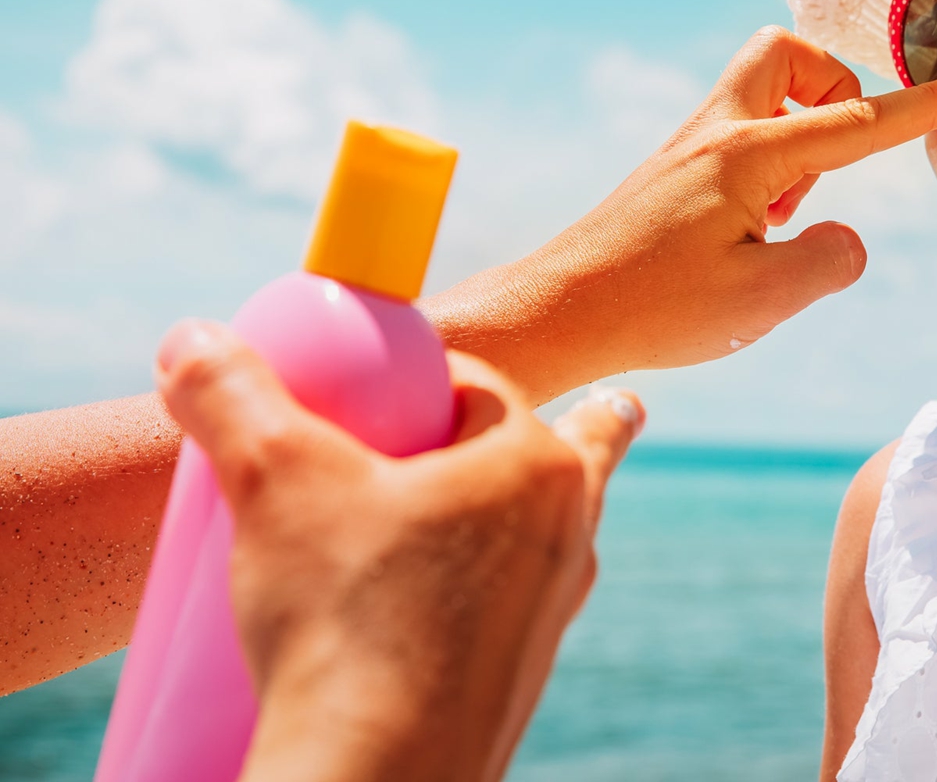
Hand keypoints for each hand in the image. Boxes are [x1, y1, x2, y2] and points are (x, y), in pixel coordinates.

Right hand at [154, 319, 642, 781]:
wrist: (376, 781)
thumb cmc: (344, 621)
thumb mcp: (273, 484)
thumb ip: (232, 399)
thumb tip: (192, 340)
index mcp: (536, 467)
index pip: (480, 387)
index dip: (424, 376)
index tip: (377, 390)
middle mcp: (567, 534)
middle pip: (558, 452)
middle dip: (573, 424)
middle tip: (603, 406)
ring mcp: (551, 610)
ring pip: (546, 532)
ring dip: (536, 509)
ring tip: (559, 494)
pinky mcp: (519, 675)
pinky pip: (517, 605)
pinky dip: (498, 587)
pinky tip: (469, 602)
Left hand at [422, 26, 936, 399]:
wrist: (559, 312)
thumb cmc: (655, 308)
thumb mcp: (763, 299)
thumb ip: (829, 261)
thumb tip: (847, 238)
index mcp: (748, 154)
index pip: (859, 122)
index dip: (926, 105)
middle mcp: (717, 133)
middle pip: (786, 53)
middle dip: (832, 87)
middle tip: (830, 160)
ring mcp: (690, 147)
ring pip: (761, 92)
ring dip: (799, 135)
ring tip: (783, 218)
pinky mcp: (675, 171)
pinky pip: (740, 133)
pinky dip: (768, 165)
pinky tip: (749, 233)